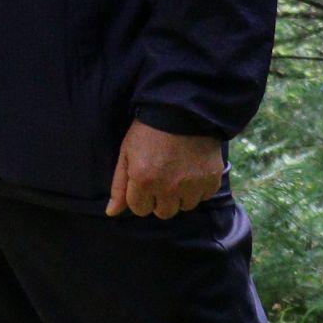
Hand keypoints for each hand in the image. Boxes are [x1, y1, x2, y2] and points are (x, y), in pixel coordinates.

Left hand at [104, 119, 224, 218]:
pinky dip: (198, 188)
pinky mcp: (211, 180)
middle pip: (163, 212)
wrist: (182, 109)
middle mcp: (169, 187)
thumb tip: (111, 212)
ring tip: (178, 173)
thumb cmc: (148, 130)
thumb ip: (119, 186)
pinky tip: (193, 170)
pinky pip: (203, 197)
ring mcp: (192, 185)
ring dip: (180, 195)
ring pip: (184, 207)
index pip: (139, 209)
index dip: (140, 196)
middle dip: (160, 199)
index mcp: (144, 180)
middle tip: (162, 178)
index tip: (144, 180)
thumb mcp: (126, 153)